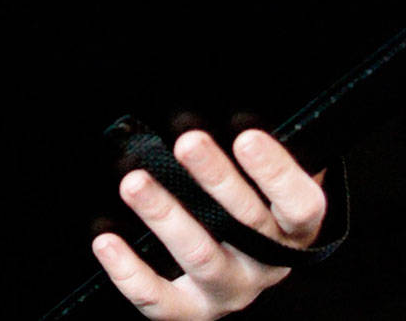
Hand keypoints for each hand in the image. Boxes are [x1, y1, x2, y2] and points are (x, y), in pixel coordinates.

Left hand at [94, 128, 326, 316]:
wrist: (248, 261)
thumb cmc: (254, 200)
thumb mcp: (267, 175)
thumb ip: (257, 150)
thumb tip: (233, 105)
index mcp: (294, 228)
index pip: (299, 205)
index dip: (276, 174)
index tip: (246, 137)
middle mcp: (267, 264)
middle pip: (247, 224)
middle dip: (215, 179)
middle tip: (186, 142)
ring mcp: (231, 290)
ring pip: (201, 257)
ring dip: (166, 216)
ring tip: (135, 183)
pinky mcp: (194, 311)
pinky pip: (161, 301)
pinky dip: (131, 274)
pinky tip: (106, 241)